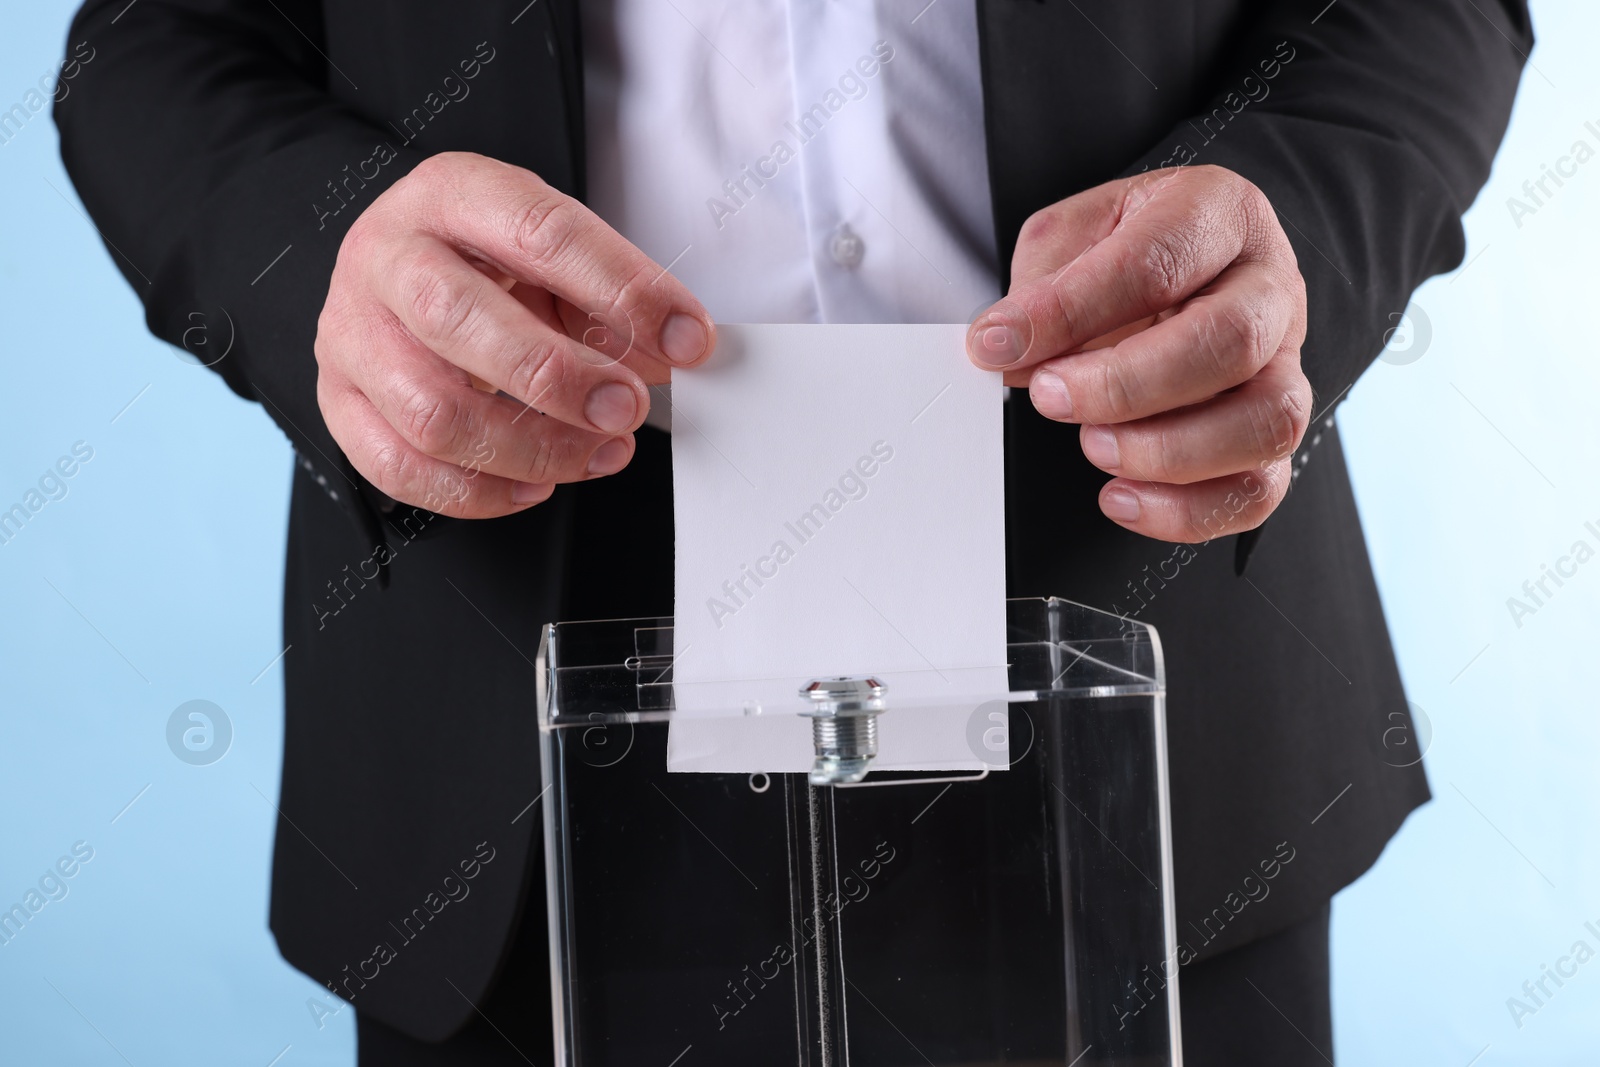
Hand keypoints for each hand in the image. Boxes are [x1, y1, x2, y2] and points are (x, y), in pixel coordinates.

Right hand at [314, 151, 715, 517]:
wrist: (397, 263)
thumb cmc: (483, 259)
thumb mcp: (550, 253)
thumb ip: (608, 298)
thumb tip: (674, 352)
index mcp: (450, 194)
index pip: (539, 231)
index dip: (622, 289)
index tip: (685, 338)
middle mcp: (387, 256)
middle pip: (459, 320)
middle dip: (559, 377)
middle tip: (626, 407)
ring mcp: (351, 332)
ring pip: (431, 410)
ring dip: (531, 448)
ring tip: (599, 452)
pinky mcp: (337, 399)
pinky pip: (399, 466)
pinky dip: (477, 492)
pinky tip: (534, 484)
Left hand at [966, 165, 1310, 542]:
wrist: (1183, 265)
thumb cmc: (1128, 249)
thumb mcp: (1072, 236)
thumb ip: (1042, 286)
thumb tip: (1008, 351)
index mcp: (1218, 214)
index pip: (1155, 264)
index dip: (1069, 311)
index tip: (999, 344)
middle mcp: (1269, 288)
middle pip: (1230, 343)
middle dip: (1125, 386)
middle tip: (1051, 396)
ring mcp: (1285, 364)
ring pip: (1266, 422)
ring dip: (1167, 452)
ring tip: (1094, 445)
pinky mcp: (1275, 432)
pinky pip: (1259, 488)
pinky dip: (1187, 511)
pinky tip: (1121, 497)